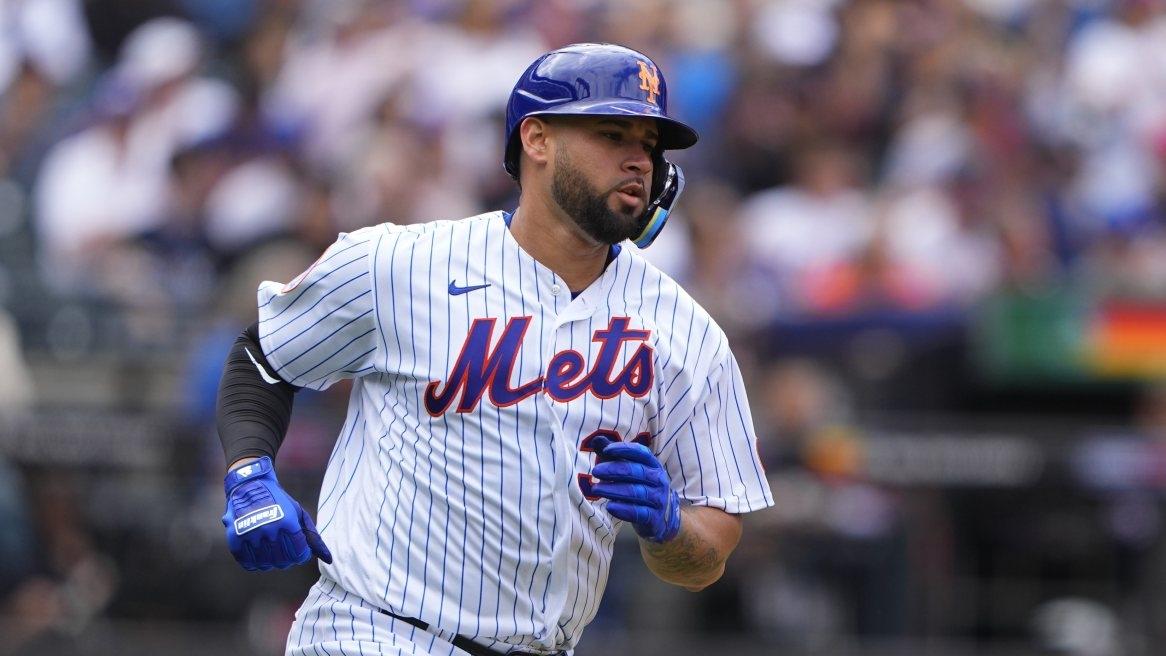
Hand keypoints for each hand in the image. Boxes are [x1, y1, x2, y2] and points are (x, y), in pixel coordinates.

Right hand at [222, 456, 331, 570]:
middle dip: (287, 561)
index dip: (301, 556)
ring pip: (265, 564)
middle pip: (282, 561)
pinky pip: (246, 562)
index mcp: (287, 521)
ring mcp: (251, 533)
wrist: (250, 485)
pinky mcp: (235, 537)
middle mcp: (269, 528)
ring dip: (271, 563)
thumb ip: (312, 537)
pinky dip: (254, 564)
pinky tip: (259, 558)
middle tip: (286, 555)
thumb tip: (329, 559)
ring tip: (272, 555)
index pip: (299, 552)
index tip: (299, 552)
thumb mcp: (298, 514)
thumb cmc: (278, 502)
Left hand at [590, 438, 681, 542]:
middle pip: (636, 471)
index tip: (606, 450)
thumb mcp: (632, 470)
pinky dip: (623, 510)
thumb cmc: (641, 487)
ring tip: (596, 489)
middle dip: (614, 470)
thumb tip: (596, 440)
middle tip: (595, 471)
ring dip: (613, 490)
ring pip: (636, 492)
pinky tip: (610, 506)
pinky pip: (638, 512)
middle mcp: (658, 480)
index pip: (640, 452)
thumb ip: (614, 456)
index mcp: (653, 464)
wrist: (663, 516)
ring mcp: (658, 499)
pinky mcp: (654, 517)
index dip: (624, 449)